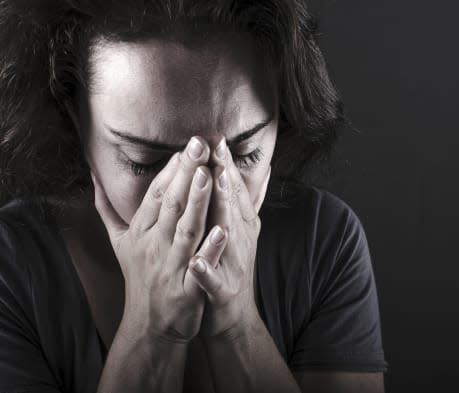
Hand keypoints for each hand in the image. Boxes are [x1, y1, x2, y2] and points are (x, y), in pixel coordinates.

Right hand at [90, 136, 229, 343]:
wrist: (149, 324)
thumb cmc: (140, 276)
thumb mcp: (119, 242)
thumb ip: (108, 209)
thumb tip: (94, 177)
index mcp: (141, 232)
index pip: (156, 195)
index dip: (171, 170)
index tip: (186, 145)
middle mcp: (153, 246)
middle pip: (170, 205)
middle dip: (186, 173)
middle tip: (200, 144)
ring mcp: (170, 267)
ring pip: (185, 230)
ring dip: (197, 202)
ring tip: (208, 175)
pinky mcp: (186, 289)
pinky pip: (200, 266)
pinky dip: (210, 249)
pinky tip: (224, 230)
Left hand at [190, 137, 270, 339]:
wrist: (233, 315)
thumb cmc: (229, 266)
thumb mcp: (238, 231)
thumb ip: (241, 202)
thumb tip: (253, 170)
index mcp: (239, 225)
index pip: (233, 190)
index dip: (226, 164)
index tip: (216, 138)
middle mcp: (240, 240)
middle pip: (232, 204)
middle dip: (226, 176)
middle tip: (217, 149)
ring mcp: (233, 265)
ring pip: (228, 234)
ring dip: (222, 210)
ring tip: (216, 186)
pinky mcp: (222, 291)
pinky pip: (213, 281)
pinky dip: (207, 272)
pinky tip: (197, 264)